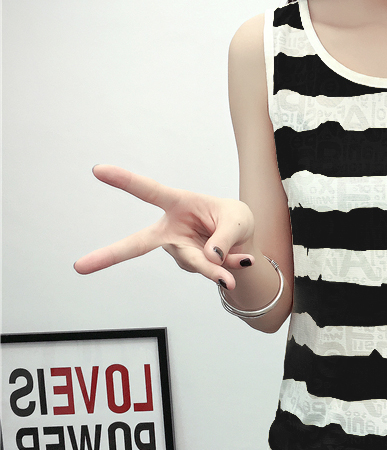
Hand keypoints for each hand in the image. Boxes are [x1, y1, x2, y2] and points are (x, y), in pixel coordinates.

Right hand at [74, 164, 254, 289]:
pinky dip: (230, 267)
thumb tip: (210, 260)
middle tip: (79, 268)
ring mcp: (178, 249)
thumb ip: (224, 239)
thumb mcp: (238, 221)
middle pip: (137, 243)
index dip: (125, 181)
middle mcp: (171, 229)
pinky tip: (242, 260)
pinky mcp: (189, 264)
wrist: (245, 241)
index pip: (149, 191)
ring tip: (229, 279)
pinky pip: (212, 270)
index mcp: (178, 203)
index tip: (98, 170)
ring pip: (194, 263)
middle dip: (109, 255)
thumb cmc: (235, 220)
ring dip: (214, 270)